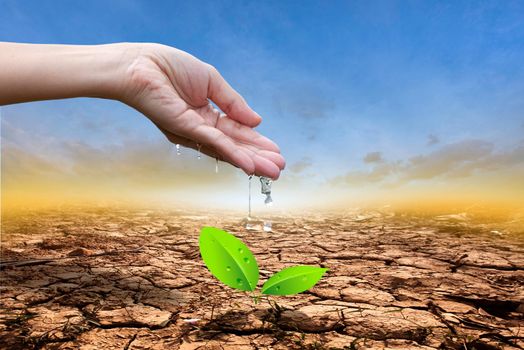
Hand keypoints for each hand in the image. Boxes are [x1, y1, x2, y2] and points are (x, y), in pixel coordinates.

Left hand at [118, 44, 284, 178]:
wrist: (141, 63)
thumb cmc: (171, 68)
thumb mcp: (212, 81)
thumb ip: (234, 103)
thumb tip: (257, 120)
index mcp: (207, 116)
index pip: (236, 132)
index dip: (256, 142)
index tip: (276, 151)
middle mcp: (200, 129)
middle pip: (234, 146)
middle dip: (258, 157)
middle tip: (279, 169)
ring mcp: (192, 132)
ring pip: (226, 150)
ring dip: (250, 161)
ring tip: (272, 171)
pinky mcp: (184, 129)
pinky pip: (213, 143)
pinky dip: (232, 154)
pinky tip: (249, 164)